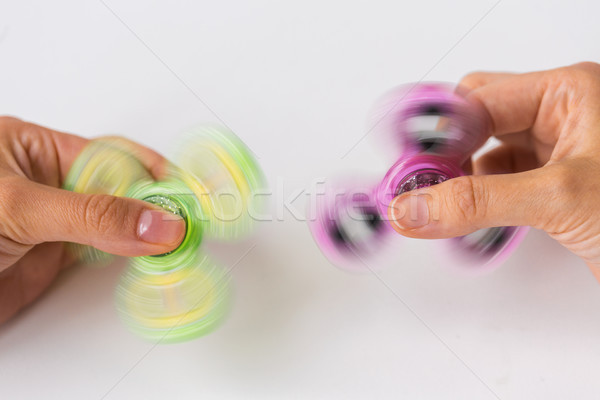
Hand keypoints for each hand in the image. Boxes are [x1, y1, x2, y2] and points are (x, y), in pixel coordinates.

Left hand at [0, 117, 184, 322]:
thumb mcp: (19, 206)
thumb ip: (93, 215)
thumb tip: (158, 223)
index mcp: (39, 150)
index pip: (112, 156)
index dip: (154, 173)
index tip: (188, 195)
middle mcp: (52, 186)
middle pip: (121, 190)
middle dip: (158, 206)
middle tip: (192, 225)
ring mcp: (56, 226)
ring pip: (117, 226)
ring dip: (149, 237)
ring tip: (182, 246)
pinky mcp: (56, 263)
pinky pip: (105, 258)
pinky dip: (134, 263)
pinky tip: (153, 263)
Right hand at [387, 62, 599, 281]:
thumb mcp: (563, 198)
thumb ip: (479, 202)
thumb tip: (416, 207)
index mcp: (570, 94)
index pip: (479, 98)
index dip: (439, 131)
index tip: (407, 162)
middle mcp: (561, 118)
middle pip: (477, 121)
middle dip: (445, 153)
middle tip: (416, 182)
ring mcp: (557, 154)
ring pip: (485, 156)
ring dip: (457, 181)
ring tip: (432, 205)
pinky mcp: (554, 188)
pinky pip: (498, 185)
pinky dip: (476, 203)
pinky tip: (463, 218)